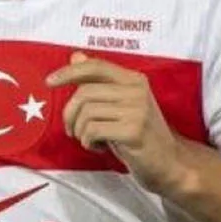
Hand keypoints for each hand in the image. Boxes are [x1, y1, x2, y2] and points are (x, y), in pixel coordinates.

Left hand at [50, 52, 183, 192]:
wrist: (170, 164)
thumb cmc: (140, 136)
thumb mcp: (119, 105)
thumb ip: (99, 83)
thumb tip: (76, 57)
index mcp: (133, 80)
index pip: (95, 67)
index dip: (69, 72)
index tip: (50, 82)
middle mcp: (137, 90)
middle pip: (85, 93)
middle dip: (70, 114)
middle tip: (73, 130)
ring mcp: (137, 110)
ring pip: (86, 113)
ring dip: (80, 131)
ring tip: (91, 140)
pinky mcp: (134, 130)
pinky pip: (93, 130)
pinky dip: (89, 142)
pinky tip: (101, 147)